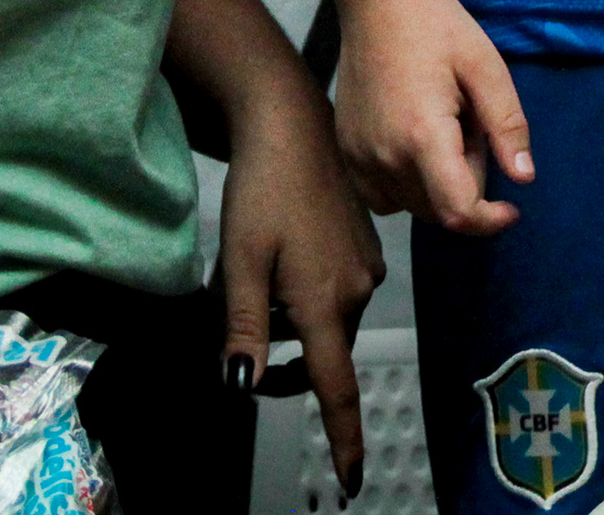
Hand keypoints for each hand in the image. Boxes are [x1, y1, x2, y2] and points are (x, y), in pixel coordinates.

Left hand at [218, 92, 388, 494]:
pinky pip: (335, 293)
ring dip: (292, 324)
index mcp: (326, 303)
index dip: (342, 437)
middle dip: (285, 362)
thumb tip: (244, 386)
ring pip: (325, 323)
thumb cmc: (263, 191)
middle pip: (323, 356)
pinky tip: (280, 261)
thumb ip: (244, 330)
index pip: (336, 387)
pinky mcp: (364, 247)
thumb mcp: (239, 264)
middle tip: (241, 340)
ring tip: (253, 284)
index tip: (350, 480)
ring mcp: (365, 267)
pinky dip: (306, 297)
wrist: (291, 125)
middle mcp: (356, 291)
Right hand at [330, 0, 532, 233]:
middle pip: (438, 208)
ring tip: (444, 127)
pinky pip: (382, 196)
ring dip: (437, 184)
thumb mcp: (487, 68)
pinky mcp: (346, 151)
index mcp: (422, 135)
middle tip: (470, 125)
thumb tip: (525, 178)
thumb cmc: (439, 27)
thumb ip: (507, 126)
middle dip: (467, 183)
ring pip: (411, 205)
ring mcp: (358, 156)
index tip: (511, 207)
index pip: (456, 211)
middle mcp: (383, 155)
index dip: (489, 221)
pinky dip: (407, 186)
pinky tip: (417, 142)